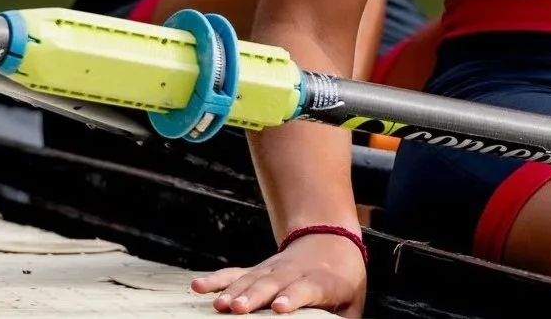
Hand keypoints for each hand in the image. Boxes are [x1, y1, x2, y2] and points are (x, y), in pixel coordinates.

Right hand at [191, 232, 366, 315]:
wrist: (330, 240)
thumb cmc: (342, 281)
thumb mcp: (352, 302)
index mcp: (322, 281)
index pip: (307, 288)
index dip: (293, 296)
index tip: (280, 307)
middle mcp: (294, 272)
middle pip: (273, 283)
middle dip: (255, 296)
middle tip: (239, 309)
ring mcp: (272, 269)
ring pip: (251, 278)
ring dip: (233, 291)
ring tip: (219, 304)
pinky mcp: (257, 270)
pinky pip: (234, 274)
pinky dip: (216, 280)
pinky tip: (198, 286)